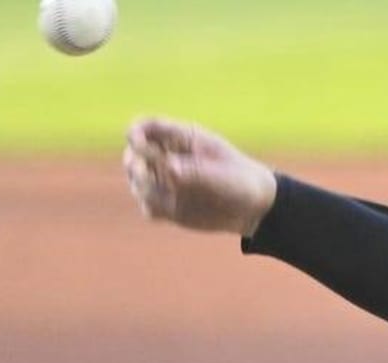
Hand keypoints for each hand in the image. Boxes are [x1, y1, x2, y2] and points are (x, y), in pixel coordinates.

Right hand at [122, 117, 277, 236]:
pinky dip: (151, 208)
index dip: (135, 132)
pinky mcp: (167, 205)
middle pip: (134, 154)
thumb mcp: (221, 174)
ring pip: (137, 182)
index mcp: (182, 139)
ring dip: (143, 188)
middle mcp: (168, 158)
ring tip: (167, 196)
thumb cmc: (241, 181)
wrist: (253, 208)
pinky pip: (148, 206)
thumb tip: (169, 168)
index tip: (135, 141)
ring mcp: (165, 182)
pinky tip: (167, 211)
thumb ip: (194, 170)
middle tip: (147, 173)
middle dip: (135, 163)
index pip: (146, 127)